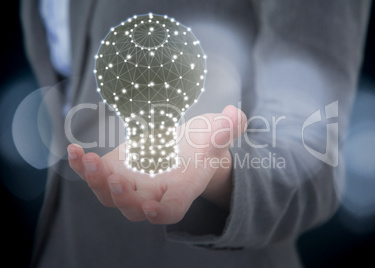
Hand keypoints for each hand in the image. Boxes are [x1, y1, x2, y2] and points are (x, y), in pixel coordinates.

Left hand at [67, 105, 246, 223]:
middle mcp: (153, 193)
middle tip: (116, 180)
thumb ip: (226, 129)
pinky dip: (82, 167)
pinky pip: (95, 176)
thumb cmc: (202, 146)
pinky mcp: (115, 171)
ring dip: (96, 182)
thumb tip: (234, 117)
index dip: (161, 212)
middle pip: (134, 207)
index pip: (171, 210)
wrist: (182, 150)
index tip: (150, 207)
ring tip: (86, 160)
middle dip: (123, 197)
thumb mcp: (216, 135)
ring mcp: (132, 184)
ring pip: (109, 196)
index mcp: (180, 189)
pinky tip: (73, 150)